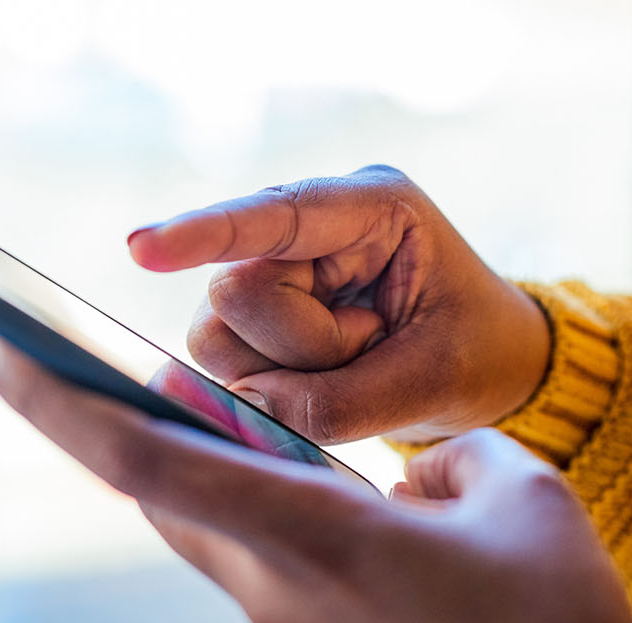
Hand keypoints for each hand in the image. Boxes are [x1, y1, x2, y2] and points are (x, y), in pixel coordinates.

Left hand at [0, 332, 631, 622]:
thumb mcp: (523, 502)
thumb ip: (450, 459)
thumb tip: (411, 481)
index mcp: (313, 540)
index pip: (144, 460)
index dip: (53, 398)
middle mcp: (279, 602)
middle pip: (169, 499)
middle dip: (125, 431)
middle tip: (111, 371)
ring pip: (230, 544)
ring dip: (236, 487)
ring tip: (309, 457)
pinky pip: (286, 591)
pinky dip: (298, 544)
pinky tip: (387, 548)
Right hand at [128, 165, 549, 444]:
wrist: (490, 365)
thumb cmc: (476, 354)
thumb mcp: (432, 380)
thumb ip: (338, 402)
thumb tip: (240, 406)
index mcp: (374, 207)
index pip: (278, 214)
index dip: (207, 232)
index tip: (141, 249)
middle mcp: (311, 226)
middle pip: (236, 294)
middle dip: (297, 349)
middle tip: (370, 349)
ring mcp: (277, 268)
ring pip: (219, 338)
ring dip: (287, 374)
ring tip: (358, 362)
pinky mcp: (256, 314)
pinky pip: (227, 365)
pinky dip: (278, 388)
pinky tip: (331, 374)